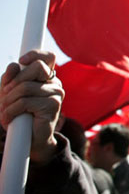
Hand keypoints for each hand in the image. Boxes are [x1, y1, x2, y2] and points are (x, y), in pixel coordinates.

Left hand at [0, 50, 64, 164]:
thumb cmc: (20, 115)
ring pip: (25, 87)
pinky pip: (25, 101)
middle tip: (6, 95)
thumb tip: (14, 66)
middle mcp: (55, 84)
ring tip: (5, 112)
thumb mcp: (10, 94)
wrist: (29, 140)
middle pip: (37, 67)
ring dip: (8, 101)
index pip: (48, 57)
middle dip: (16, 81)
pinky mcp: (52, 106)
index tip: (21, 62)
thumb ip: (11, 79)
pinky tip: (8, 119)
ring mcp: (56, 94)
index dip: (35, 54)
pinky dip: (10, 111)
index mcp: (47, 78)